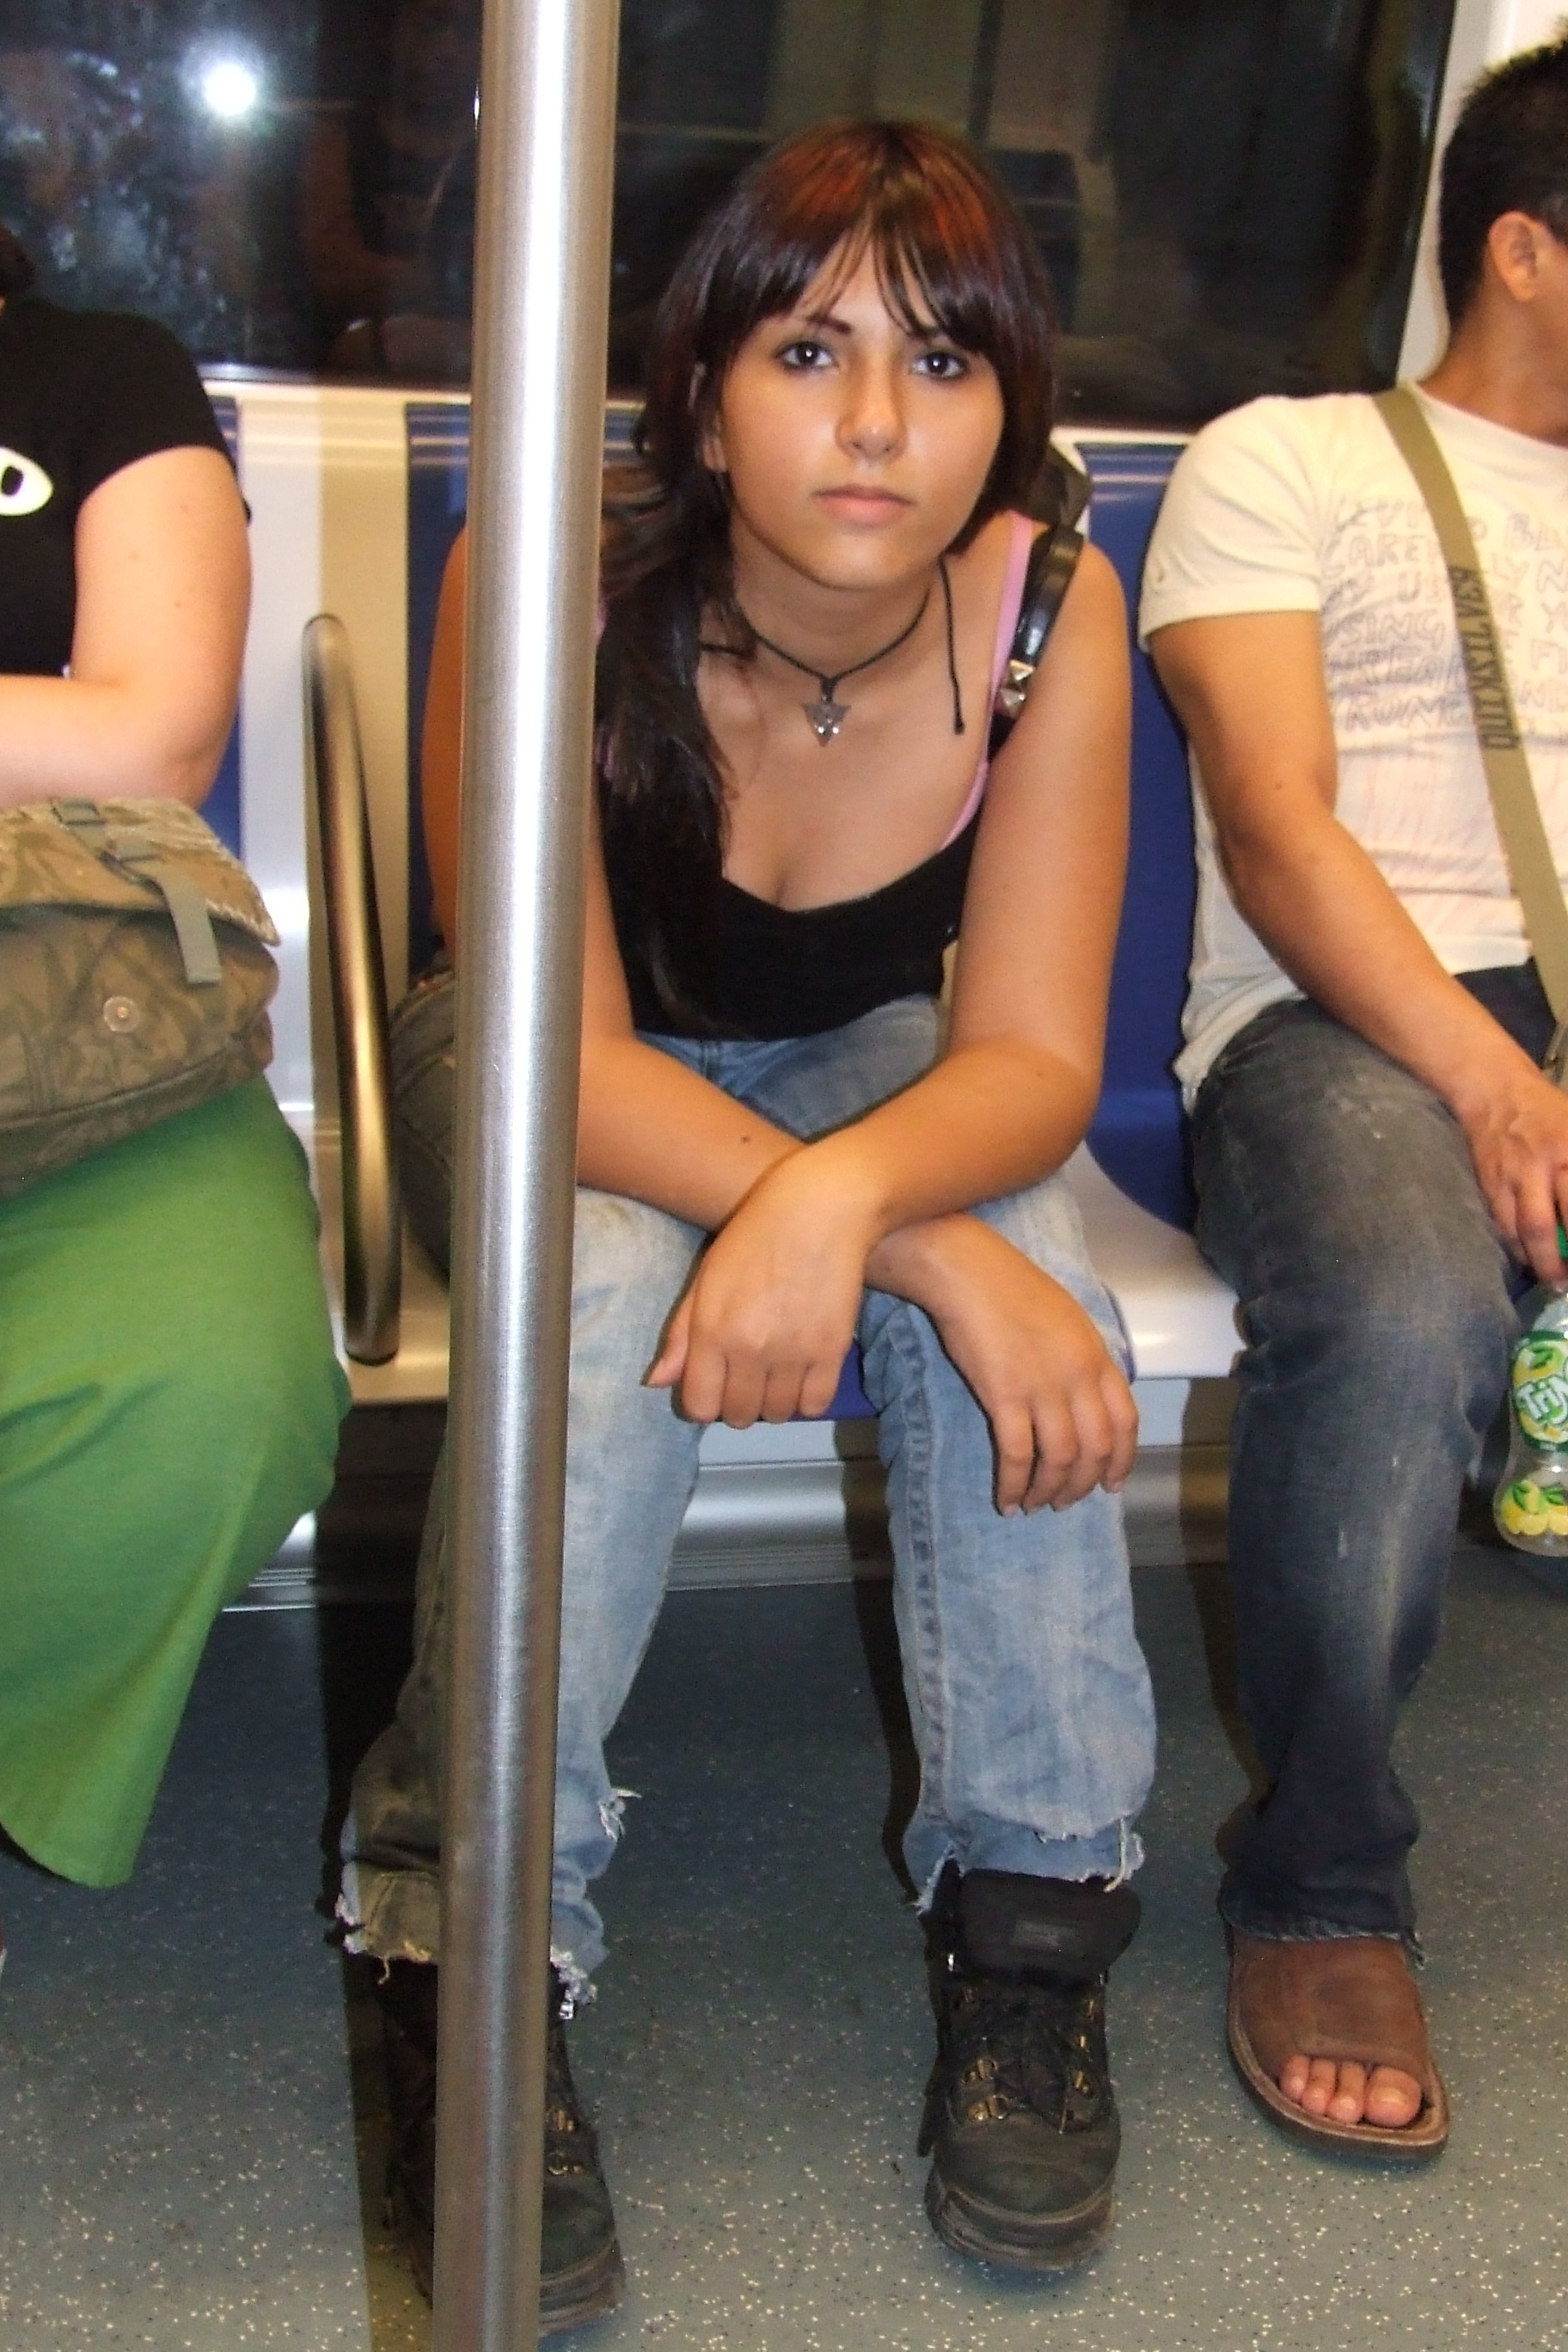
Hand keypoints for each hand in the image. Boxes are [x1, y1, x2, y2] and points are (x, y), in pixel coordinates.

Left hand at [647, 1154, 875, 1425]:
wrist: (819, 1210)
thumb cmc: (755, 1236)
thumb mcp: (705, 1278)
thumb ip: (679, 1335)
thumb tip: (657, 1382)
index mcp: (711, 1331)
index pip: (700, 1406)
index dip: (706, 1402)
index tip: (717, 1385)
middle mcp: (750, 1350)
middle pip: (739, 1415)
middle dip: (739, 1404)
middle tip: (748, 1377)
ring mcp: (793, 1353)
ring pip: (778, 1414)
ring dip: (774, 1402)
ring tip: (777, 1374)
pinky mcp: (832, 1351)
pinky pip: (816, 1404)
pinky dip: (807, 1398)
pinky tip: (803, 1376)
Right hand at [874, 1217, 1137, 1511]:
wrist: (968, 1271)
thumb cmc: (1010, 1287)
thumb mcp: (1066, 1320)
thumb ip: (1080, 1360)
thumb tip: (1081, 1397)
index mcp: (1097, 1356)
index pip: (1125, 1422)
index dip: (1121, 1460)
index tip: (1110, 1484)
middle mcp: (1079, 1377)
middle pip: (1095, 1448)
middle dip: (1082, 1484)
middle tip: (1064, 1501)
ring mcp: (1044, 1388)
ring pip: (1059, 1459)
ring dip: (1048, 1491)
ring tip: (1034, 1505)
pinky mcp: (1005, 1397)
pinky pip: (1017, 1456)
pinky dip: (1014, 1485)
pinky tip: (1006, 1500)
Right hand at [1455, 1059, 1567, 1284]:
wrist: (1494, 1091)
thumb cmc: (1549, 1112)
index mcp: (1567, 1152)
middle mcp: (1536, 1167)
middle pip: (1541, 1226)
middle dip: (1552, 1263)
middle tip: (1564, 1284)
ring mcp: (1507, 1179)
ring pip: (1515, 1232)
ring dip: (1533, 1261)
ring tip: (1551, 1278)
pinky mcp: (1488, 1185)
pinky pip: (1500, 1224)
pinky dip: (1515, 1246)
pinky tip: (1527, 1257)